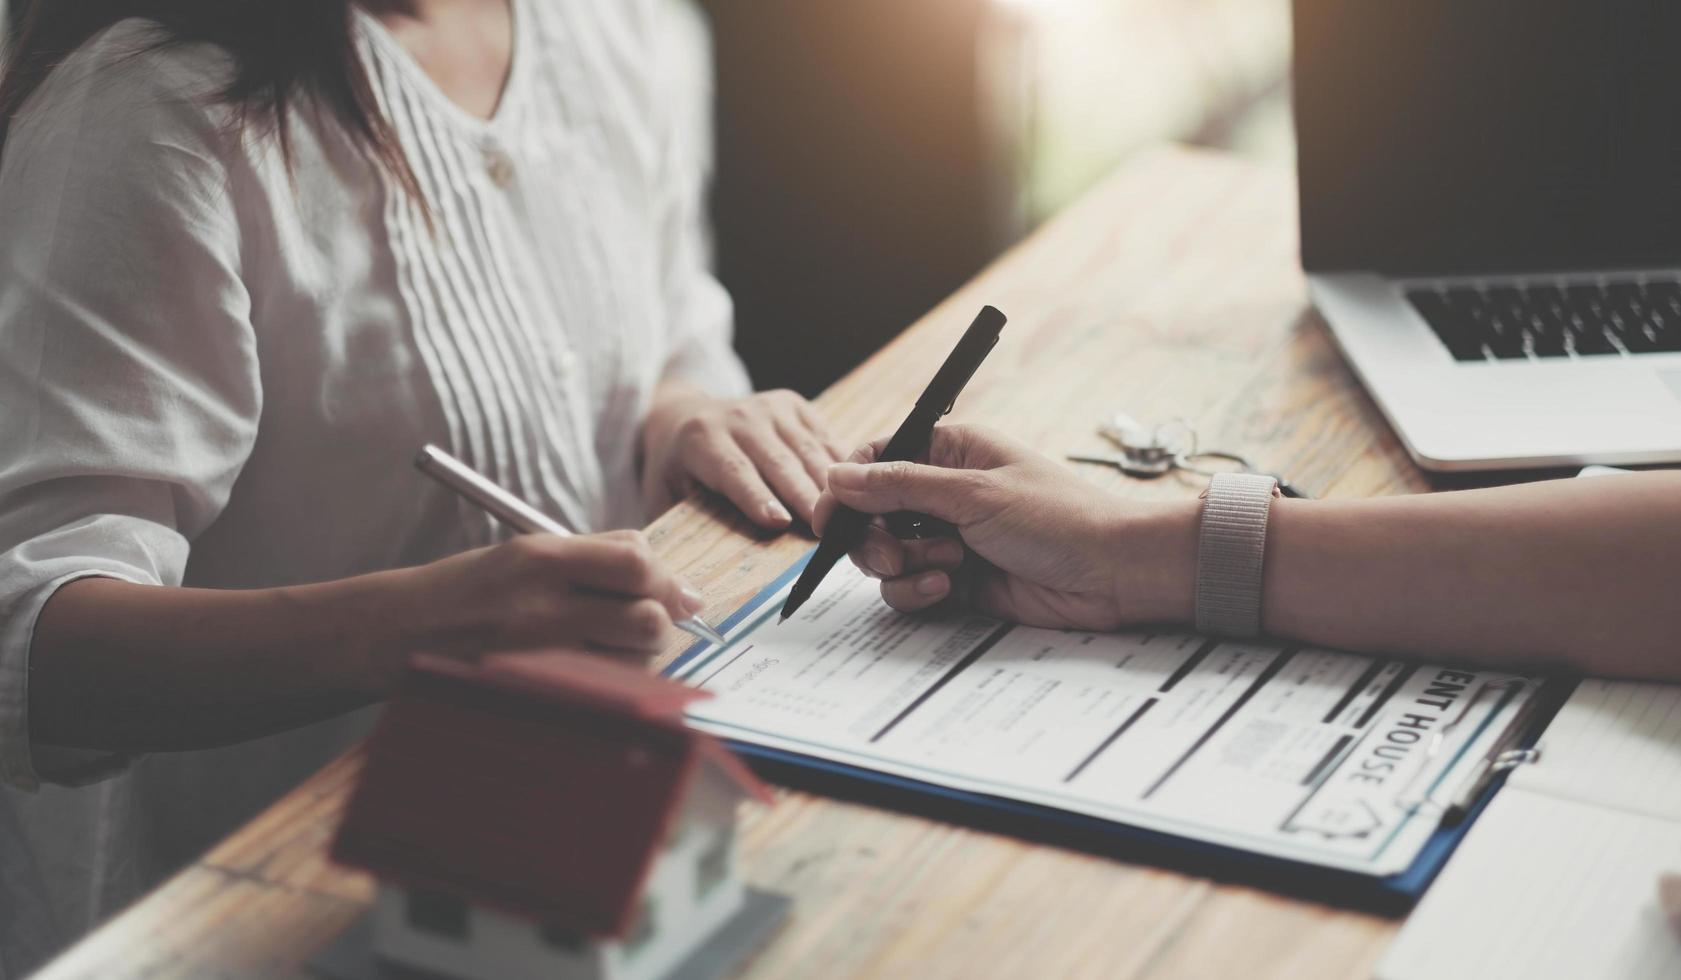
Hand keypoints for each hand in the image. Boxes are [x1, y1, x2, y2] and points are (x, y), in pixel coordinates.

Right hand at [377, 530, 702, 686]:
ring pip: (632, 662)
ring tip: (609, 646)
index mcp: (540, 559)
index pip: (634, 562)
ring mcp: (536, 656)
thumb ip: (599, 554)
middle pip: (645, 618)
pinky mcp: (534, 693)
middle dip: (661, 621)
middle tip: (650, 623)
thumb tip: (671, 576)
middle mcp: (540, 608)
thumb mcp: (527, 552)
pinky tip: (591, 670)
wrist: (399, 631)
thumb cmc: (472, 590)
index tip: (680, 594)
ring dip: (639, 656)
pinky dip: (614, 683)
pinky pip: (603, 692)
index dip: (668, 579)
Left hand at [641, 383, 844, 529]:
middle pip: (778, 462)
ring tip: (848, 519)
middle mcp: (739, 416)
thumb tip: (689, 574)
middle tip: (825, 532)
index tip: (779, 523)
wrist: (684, 416)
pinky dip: (842, 467)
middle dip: (804, 497)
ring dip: (830, 486)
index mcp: (701, 439)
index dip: (757, 497)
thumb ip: (675, 525)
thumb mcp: (661, 494)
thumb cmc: (676, 470)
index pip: (734, 471)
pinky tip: (857, 493)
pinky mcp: (795, 406)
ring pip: (807, 451)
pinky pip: (824, 439)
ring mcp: (771, 407)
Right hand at [814, 424, 1195, 630]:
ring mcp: (949, 537)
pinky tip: (951, 587)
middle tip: (889, 554)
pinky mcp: (957, 578)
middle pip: (871, 513)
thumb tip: (838, 476)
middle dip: (873, 538)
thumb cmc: (1060, 518)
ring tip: (946, 567)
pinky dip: (919, 591)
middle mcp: (944, 492)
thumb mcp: (974, 493)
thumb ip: (901, 486)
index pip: (876, 459)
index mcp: (949, 451)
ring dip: (903, 567)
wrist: (1114, 574)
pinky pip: (910, 587)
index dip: (846, 488)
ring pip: (886, 556)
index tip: (829, 517)